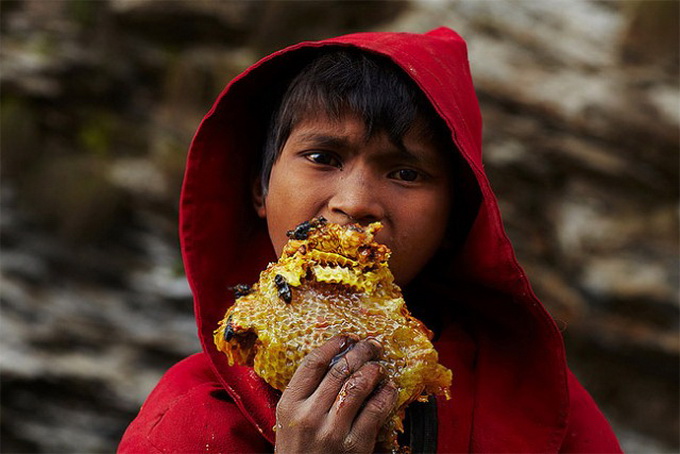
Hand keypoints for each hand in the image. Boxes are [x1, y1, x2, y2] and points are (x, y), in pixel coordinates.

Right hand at [274, 335, 397, 453]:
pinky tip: (389, 389)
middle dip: (360, 352)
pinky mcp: (354, 445)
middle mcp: (309, 415)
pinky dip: (386, 395)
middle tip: (372, 344)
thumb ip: (305, 393)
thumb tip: (334, 360)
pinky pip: (375, 411)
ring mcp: (332, 431)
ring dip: (373, 370)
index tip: (346, 337)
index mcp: (289, 404)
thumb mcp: (289, 419)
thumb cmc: (297, 451)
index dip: (333, 345)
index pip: (313, 363)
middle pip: (339, 370)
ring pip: (358, 386)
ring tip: (378, 365)